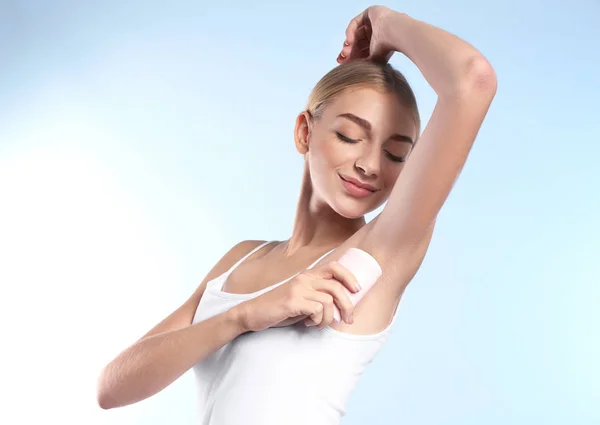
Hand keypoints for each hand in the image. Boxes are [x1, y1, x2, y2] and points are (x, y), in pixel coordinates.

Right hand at [234, 260, 360, 331]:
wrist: (253, 314)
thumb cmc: (280, 309)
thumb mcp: (302, 299)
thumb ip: (318, 297)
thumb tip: (343, 306)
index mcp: (308, 275)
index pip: (335, 266)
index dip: (350, 276)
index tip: (357, 290)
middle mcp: (304, 278)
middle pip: (337, 287)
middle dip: (347, 306)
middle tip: (348, 320)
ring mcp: (298, 288)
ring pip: (329, 301)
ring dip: (330, 318)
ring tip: (320, 324)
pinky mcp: (292, 301)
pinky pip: (318, 310)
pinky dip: (318, 321)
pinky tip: (309, 323)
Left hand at [337, 5, 396, 63]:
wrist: (395, 34)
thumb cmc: (387, 48)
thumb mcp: (372, 60)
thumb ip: (362, 64)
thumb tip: (350, 72)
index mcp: (377, 44)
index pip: (360, 50)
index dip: (350, 56)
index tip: (342, 63)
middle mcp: (374, 33)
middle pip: (356, 42)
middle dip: (348, 50)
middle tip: (342, 58)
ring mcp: (372, 23)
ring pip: (355, 33)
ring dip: (348, 43)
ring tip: (346, 51)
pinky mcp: (369, 13)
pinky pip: (355, 23)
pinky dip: (350, 32)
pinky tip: (349, 41)